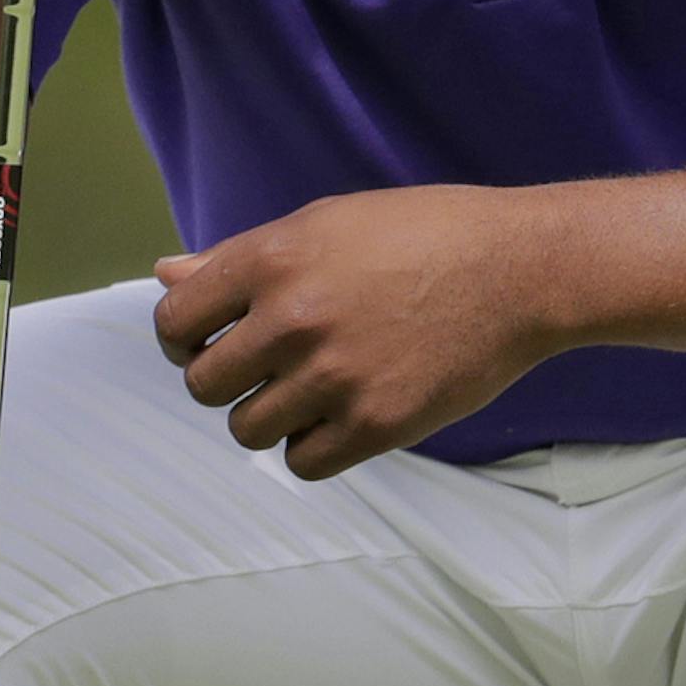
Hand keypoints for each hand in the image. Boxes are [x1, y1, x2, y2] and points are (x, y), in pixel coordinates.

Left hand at [155, 188, 554, 479]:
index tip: (210, 339)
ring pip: (247, 429)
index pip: (174, 321)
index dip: (184, 337)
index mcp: (273, 259)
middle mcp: (294, 319)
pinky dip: (311, 447)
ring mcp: (335, 376)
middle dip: (225, 379)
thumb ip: (239, 257)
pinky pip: (301, 462)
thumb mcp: (324, 223)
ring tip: (309, 391)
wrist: (520, 270)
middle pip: (203, 384)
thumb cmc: (422, 236)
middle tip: (266, 367)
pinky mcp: (376, 424)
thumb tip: (165, 275)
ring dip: (268, 416)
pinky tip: (338, 416)